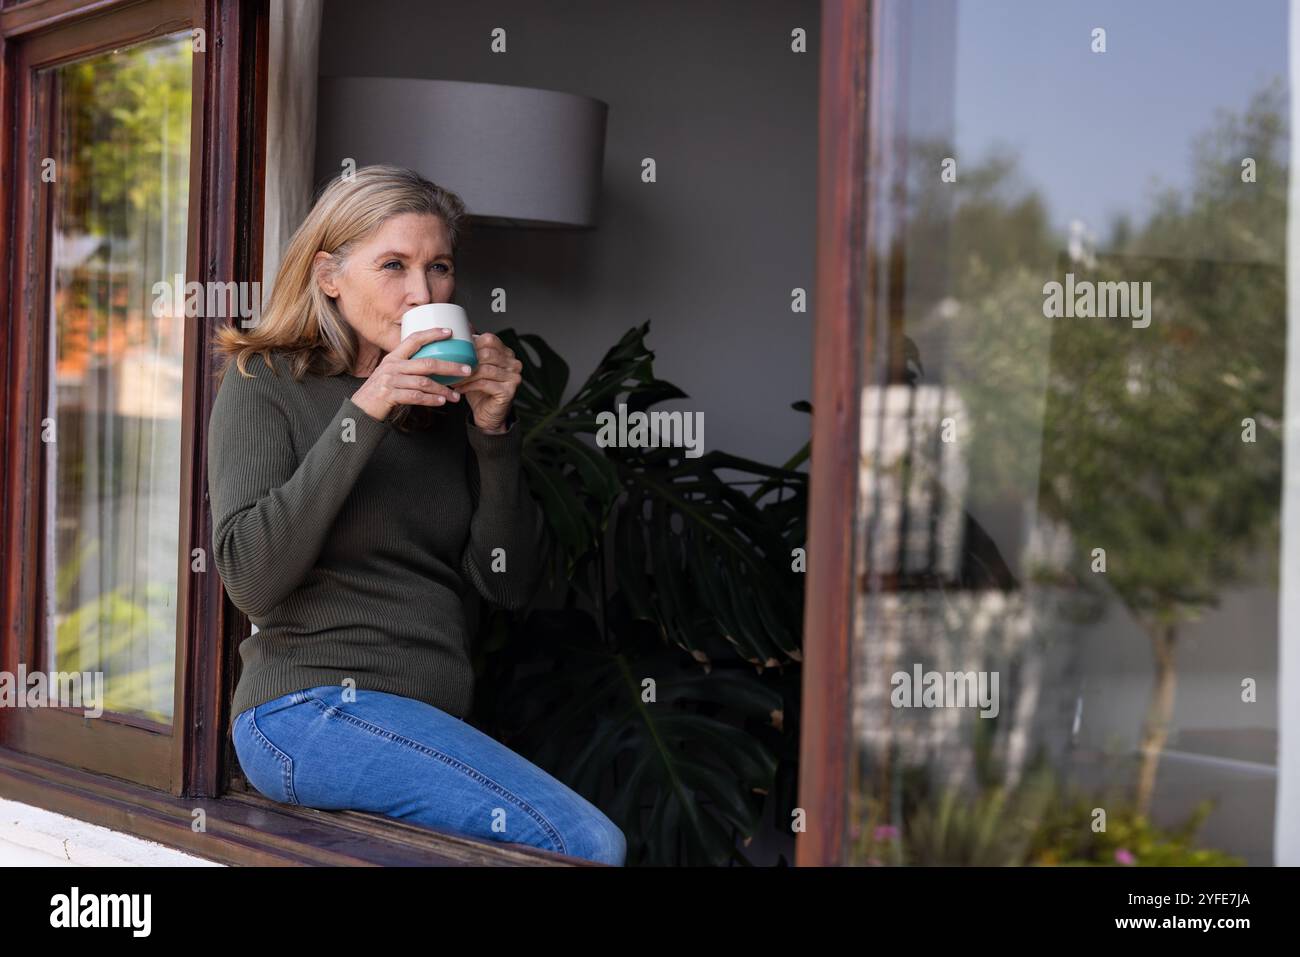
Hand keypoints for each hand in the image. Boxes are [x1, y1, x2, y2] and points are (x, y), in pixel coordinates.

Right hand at [350, 327, 473, 421]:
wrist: (361, 408)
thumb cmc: (381, 390)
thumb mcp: (392, 372)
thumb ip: (409, 366)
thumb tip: (435, 364)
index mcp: (394, 357)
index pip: (414, 339)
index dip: (432, 334)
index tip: (449, 332)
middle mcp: (392, 365)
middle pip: (427, 363)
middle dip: (450, 366)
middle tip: (467, 370)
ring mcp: (391, 380)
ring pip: (424, 382)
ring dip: (443, 389)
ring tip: (456, 395)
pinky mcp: (390, 395)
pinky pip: (416, 396)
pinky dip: (431, 399)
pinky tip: (441, 401)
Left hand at [450, 329, 521, 431]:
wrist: (488, 414)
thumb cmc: (480, 390)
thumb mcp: (475, 366)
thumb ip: (473, 348)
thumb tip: (464, 325)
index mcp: (506, 353)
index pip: (490, 339)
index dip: (471, 344)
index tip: (456, 351)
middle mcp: (514, 363)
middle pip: (487, 353)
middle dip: (466, 359)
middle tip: (450, 365)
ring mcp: (513, 377)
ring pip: (484, 369)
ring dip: (465, 374)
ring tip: (451, 378)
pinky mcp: (509, 390)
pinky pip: (484, 384)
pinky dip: (469, 386)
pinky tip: (459, 389)